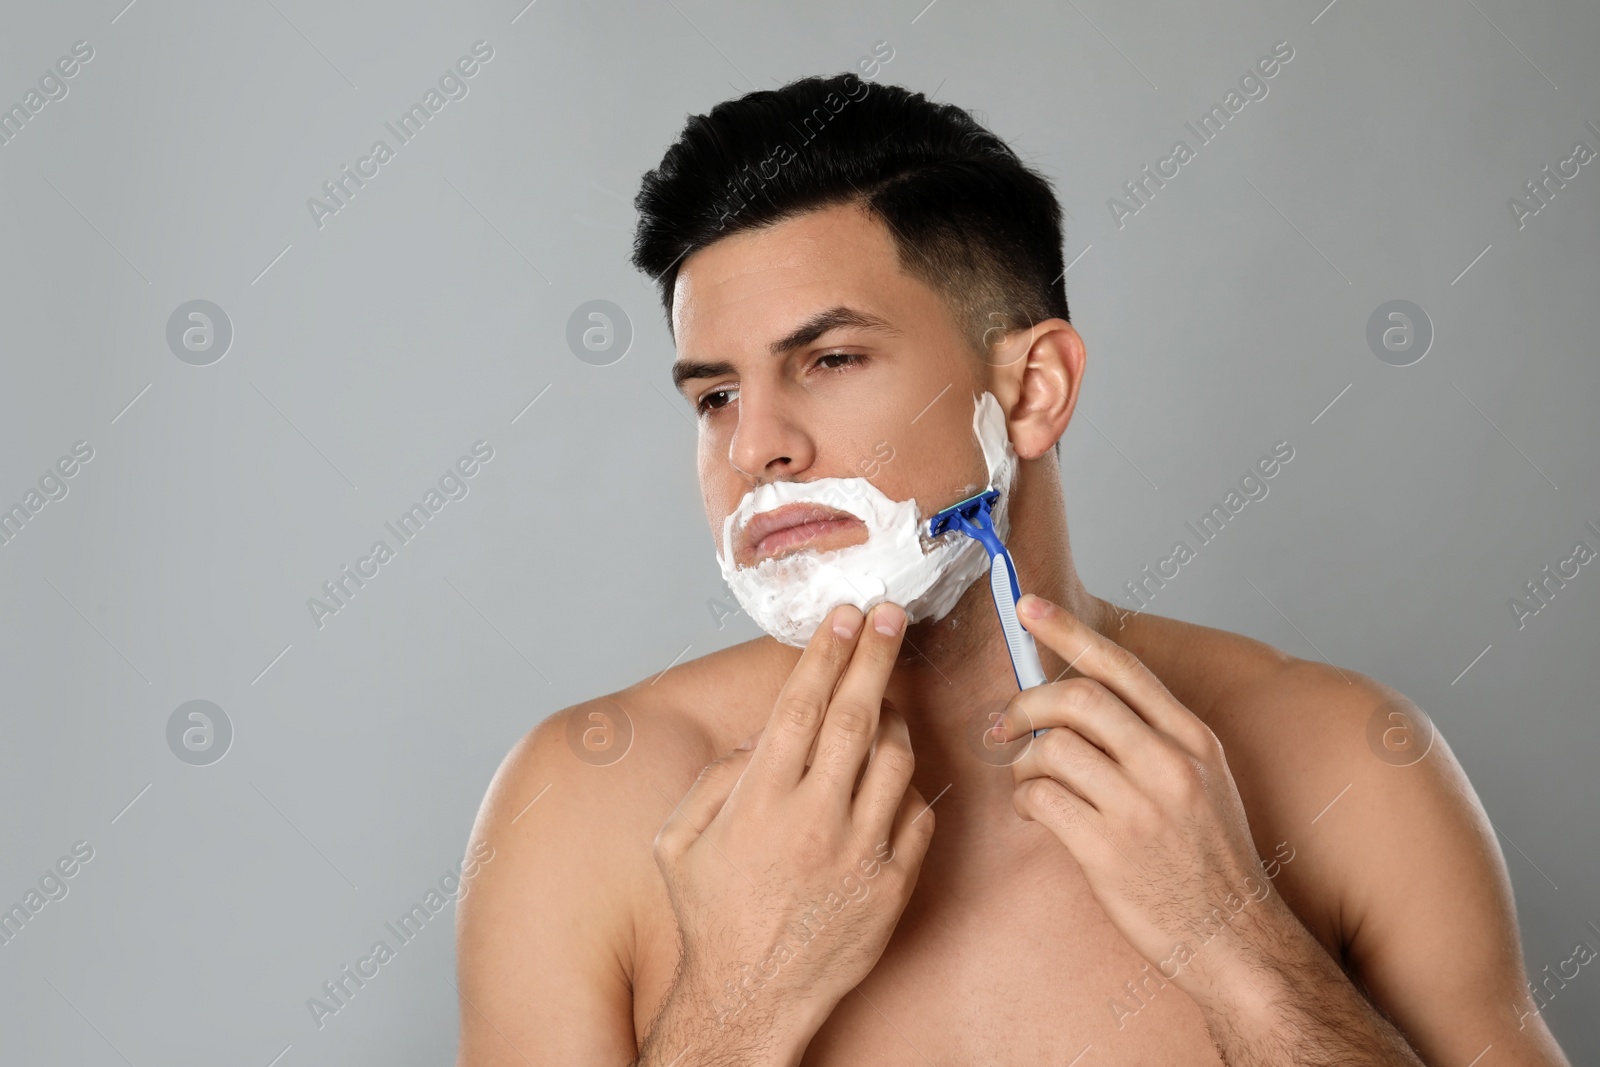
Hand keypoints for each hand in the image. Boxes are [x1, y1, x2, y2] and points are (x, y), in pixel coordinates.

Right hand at [650, 602, 934, 1048]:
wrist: (749, 999)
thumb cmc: (711, 917)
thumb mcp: (679, 841)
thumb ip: (717, 778)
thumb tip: (763, 738)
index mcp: (760, 800)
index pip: (801, 705)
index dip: (827, 652)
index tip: (846, 615)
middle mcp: (815, 819)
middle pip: (858, 716)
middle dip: (876, 656)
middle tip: (891, 614)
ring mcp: (861, 853)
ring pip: (897, 760)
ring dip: (895, 720)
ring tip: (886, 702)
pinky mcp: (893, 886)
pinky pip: (916, 816)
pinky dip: (907, 790)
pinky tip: (891, 780)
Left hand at [993, 593, 1291, 997]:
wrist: (1234, 940)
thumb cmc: (1210, 862)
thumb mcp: (1205, 782)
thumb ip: (1153, 737)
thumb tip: (1080, 698)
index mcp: (1193, 739)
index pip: (1122, 666)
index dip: (1067, 630)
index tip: (1027, 605)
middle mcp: (1170, 764)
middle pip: (1077, 698)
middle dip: (1026, 703)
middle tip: (1004, 725)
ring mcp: (1140, 807)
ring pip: (1051, 748)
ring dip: (1022, 762)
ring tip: (1028, 783)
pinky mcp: (1108, 849)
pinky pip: (1041, 798)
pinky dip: (1025, 800)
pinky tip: (1035, 812)